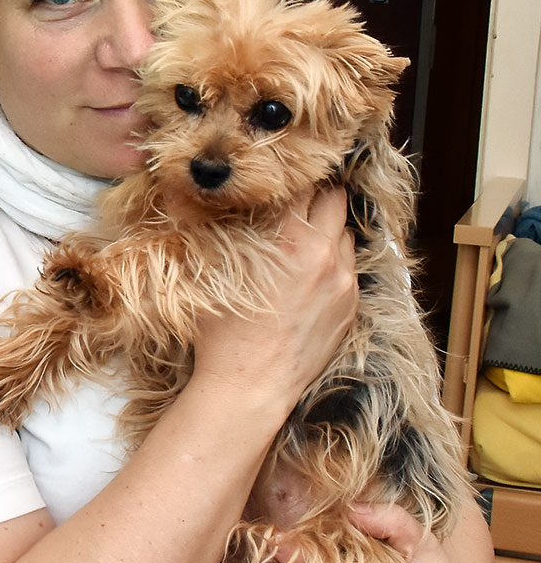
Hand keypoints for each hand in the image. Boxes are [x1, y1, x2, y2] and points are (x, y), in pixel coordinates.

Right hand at [192, 187, 357, 425]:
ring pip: (345, 232)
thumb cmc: (222, 331)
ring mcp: (344, 281)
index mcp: (290, 237)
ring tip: (299, 242)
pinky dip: (333, 263)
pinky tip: (307, 277)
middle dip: (315, 195)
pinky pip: (349, 267)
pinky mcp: (351, 305)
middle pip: (335, 197)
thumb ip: (221, 225)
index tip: (279, 177)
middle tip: (292, 202)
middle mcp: (324, 253)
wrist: (250, 386)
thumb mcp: (211, 267)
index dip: (290, 176)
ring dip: (327, 229)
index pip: (304, 182)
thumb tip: (216, 194)